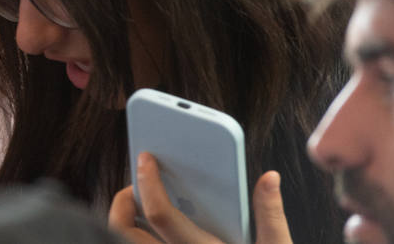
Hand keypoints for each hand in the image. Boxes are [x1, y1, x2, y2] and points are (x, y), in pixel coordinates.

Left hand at [108, 153, 292, 243]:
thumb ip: (270, 217)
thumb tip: (269, 178)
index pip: (160, 215)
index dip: (148, 182)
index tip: (146, 158)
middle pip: (124, 232)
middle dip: (123, 202)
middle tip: (137, 184)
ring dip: (124, 224)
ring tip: (139, 206)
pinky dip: (137, 241)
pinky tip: (150, 232)